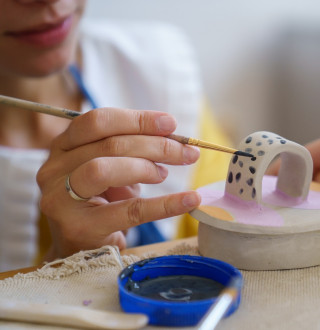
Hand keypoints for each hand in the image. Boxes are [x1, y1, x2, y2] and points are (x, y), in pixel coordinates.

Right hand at [37, 108, 200, 259]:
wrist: (80, 252)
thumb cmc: (100, 204)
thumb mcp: (111, 171)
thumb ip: (132, 151)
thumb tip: (173, 138)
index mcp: (63, 146)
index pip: (99, 121)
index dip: (137, 119)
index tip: (171, 123)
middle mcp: (54, 169)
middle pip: (108, 144)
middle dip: (155, 145)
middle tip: (187, 153)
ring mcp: (60, 199)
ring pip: (105, 169)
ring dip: (146, 167)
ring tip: (166, 174)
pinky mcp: (78, 227)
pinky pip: (129, 211)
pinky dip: (165, 204)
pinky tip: (189, 200)